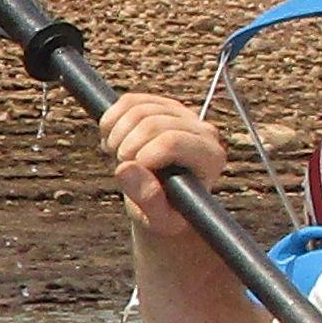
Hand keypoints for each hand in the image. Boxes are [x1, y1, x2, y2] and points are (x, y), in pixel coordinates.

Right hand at [100, 90, 229, 241]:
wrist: (165, 205)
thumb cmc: (168, 215)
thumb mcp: (160, 220)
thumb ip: (148, 200)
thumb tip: (126, 169)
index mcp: (210, 157)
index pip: (172, 141)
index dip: (143, 157)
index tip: (133, 176)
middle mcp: (202, 130)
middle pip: (152, 122)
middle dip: (126, 148)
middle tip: (122, 169)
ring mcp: (182, 114)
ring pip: (137, 109)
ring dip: (116, 136)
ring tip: (117, 158)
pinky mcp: (161, 105)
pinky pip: (128, 101)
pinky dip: (110, 122)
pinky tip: (112, 143)